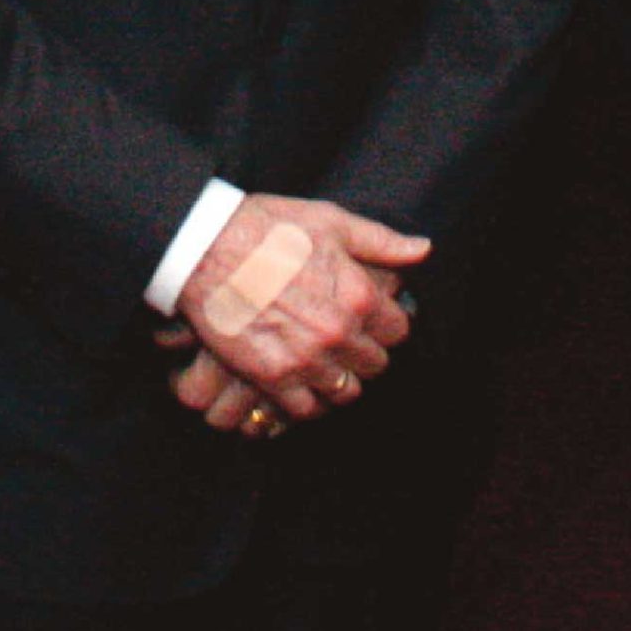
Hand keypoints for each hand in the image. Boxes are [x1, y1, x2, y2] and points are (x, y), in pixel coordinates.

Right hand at [173, 195, 427, 424]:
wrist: (207, 246)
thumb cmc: (269, 228)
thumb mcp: (331, 220)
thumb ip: (381, 241)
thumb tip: (422, 250)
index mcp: (359, 295)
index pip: (398, 331)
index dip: (385, 322)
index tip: (370, 316)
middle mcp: (338, 333)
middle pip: (375, 364)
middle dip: (364, 350)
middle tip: (344, 336)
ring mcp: (306, 359)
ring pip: (346, 391)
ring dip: (339, 377)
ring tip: (324, 359)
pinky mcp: (272, 377)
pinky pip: (307, 410)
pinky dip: (308, 400)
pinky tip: (301, 378)